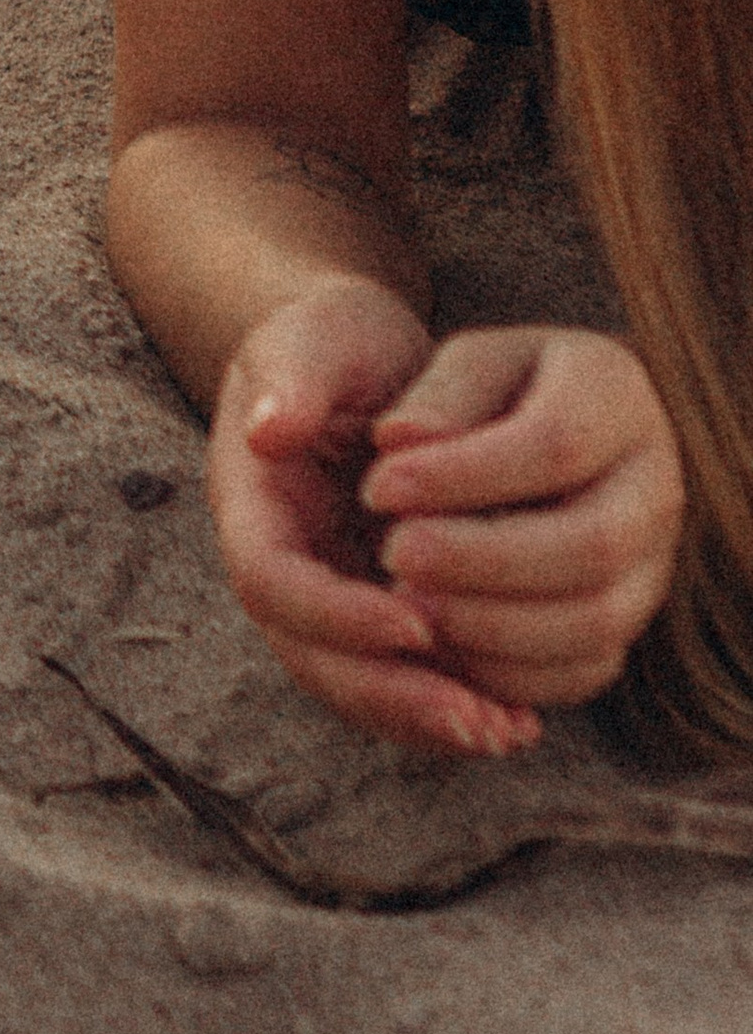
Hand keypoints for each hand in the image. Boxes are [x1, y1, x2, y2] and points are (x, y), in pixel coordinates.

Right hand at [210, 284, 531, 753]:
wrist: (358, 353)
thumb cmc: (336, 338)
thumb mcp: (313, 334)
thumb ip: (291, 379)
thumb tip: (268, 432)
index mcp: (250, 504)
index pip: (273, 582)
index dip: (338, 614)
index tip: (416, 621)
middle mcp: (282, 565)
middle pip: (315, 659)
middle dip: (393, 697)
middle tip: (477, 721)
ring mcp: (327, 593)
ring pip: (360, 685)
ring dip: (429, 717)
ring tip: (510, 732)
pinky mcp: (375, 608)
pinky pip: (403, 678)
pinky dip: (450, 701)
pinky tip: (518, 717)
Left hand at [359, 327, 683, 720]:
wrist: (557, 433)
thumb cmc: (498, 390)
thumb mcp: (469, 362)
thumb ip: (438, 395)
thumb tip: (397, 439)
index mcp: (617, 398)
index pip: (556, 445)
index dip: (465, 475)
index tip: (379, 487)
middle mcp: (654, 489)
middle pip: (591, 546)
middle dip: (482, 560)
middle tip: (393, 554)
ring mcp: (651, 566)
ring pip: (595, 622)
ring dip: (490, 624)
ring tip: (406, 603)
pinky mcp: (625, 626)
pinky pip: (581, 670)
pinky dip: (507, 671)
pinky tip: (438, 644)